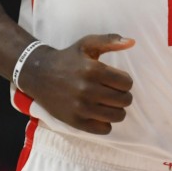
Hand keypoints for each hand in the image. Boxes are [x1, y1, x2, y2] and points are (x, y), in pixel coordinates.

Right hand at [17, 34, 134, 134]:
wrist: (39, 74)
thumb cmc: (68, 58)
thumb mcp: (87, 44)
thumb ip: (110, 41)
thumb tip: (132, 42)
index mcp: (93, 69)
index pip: (127, 83)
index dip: (125, 81)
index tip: (116, 80)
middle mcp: (87, 89)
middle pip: (124, 100)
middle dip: (123, 95)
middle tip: (113, 92)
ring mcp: (81, 107)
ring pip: (117, 116)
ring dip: (117, 110)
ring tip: (108, 103)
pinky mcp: (75, 121)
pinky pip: (104, 129)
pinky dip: (106, 123)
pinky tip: (99, 113)